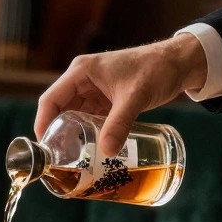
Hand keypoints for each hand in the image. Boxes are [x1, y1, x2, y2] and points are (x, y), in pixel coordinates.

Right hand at [34, 33, 207, 156]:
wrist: (178, 63)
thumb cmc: (156, 69)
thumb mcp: (135, 97)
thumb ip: (119, 123)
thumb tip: (106, 151)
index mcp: (81, 71)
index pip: (51, 99)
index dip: (43, 123)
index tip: (43, 147)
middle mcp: (82, 79)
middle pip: (59, 109)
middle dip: (56, 132)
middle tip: (57, 158)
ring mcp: (93, 89)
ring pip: (73, 115)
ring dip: (71, 133)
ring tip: (70, 158)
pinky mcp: (105, 98)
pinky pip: (89, 118)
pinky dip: (87, 132)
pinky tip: (88, 148)